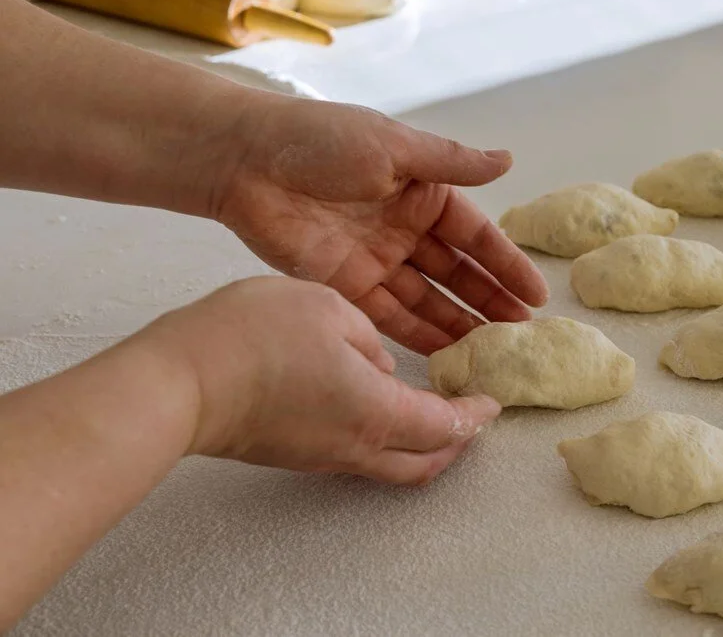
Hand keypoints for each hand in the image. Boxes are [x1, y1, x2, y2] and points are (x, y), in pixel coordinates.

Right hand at [149, 276, 500, 483]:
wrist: (181, 381)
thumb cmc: (254, 337)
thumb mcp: (328, 308)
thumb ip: (368, 337)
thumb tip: (377, 364)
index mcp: (379, 412)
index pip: (447, 425)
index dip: (475, 415)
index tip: (491, 402)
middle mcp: (357, 445)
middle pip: (425, 462)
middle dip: (457, 443)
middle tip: (471, 418)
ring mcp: (323, 455)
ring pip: (391, 463)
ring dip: (421, 443)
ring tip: (430, 411)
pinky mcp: (293, 452)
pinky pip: (356, 453)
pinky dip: (384, 437)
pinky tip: (374, 403)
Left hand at [211, 96, 548, 354]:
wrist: (245, 161)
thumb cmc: (322, 141)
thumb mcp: (394, 147)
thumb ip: (450, 164)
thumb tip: (508, 161)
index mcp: (422, 193)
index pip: (476, 236)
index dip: (506, 265)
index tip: (536, 297)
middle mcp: (405, 230)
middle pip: (456, 274)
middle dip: (488, 302)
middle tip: (519, 336)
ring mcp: (377, 260)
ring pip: (427, 300)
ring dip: (457, 324)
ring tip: (489, 354)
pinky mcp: (346, 285)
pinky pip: (389, 316)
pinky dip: (415, 335)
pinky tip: (444, 356)